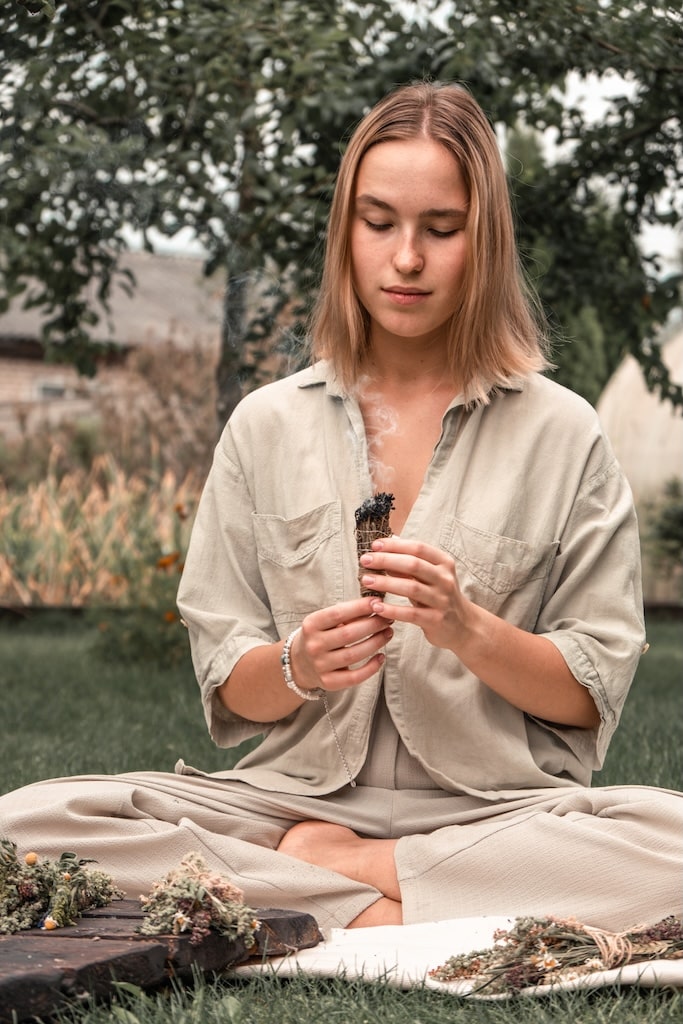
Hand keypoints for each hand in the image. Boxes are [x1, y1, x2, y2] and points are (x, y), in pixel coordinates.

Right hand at [292, 598, 393, 692]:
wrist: (300, 663)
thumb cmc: (320, 636)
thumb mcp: (325, 621)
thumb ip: (347, 614)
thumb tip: (375, 605)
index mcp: (311, 625)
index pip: (338, 613)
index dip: (360, 607)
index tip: (378, 602)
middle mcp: (314, 645)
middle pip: (349, 634)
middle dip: (374, 624)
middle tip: (388, 619)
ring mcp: (320, 665)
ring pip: (355, 654)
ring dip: (376, 642)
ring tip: (388, 633)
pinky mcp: (329, 682)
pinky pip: (355, 677)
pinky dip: (372, 667)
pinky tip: (381, 657)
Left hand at [359, 536, 469, 651]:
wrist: (463, 626)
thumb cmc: (439, 596)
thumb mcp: (429, 577)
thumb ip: (408, 565)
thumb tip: (382, 551)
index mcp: (443, 563)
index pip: (418, 548)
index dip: (395, 546)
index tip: (374, 545)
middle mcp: (445, 579)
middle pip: (413, 565)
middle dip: (386, 560)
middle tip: (365, 560)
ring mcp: (442, 600)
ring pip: (411, 588)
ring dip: (386, 583)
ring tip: (366, 581)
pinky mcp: (436, 619)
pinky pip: (411, 614)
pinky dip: (392, 609)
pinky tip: (376, 607)